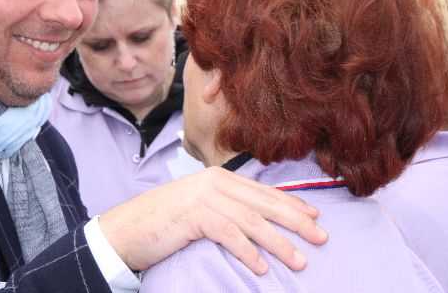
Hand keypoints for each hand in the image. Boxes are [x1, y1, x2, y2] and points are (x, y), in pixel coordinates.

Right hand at [99, 166, 327, 273]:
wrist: (126, 228)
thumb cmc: (164, 222)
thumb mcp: (199, 207)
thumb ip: (226, 207)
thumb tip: (257, 220)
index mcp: (218, 177)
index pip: (263, 191)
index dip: (292, 203)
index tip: (314, 216)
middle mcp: (215, 182)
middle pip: (265, 204)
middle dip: (296, 221)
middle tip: (321, 237)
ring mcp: (204, 197)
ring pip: (252, 221)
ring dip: (279, 243)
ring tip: (300, 260)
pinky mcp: (193, 215)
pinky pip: (229, 235)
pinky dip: (249, 252)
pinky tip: (262, 268)